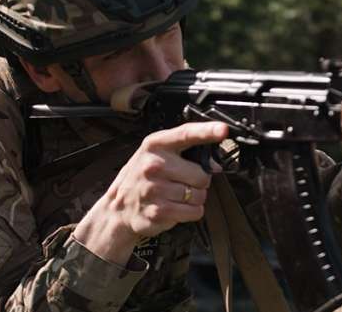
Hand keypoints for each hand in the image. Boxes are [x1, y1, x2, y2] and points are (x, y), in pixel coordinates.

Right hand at [74, 121, 227, 264]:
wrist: (118, 207)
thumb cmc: (143, 177)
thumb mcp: (158, 155)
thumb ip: (186, 153)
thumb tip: (216, 164)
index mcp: (156, 145)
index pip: (186, 134)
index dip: (207, 131)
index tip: (223, 129)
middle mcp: (154, 165)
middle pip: (201, 174)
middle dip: (199, 181)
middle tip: (184, 182)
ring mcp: (154, 189)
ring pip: (200, 195)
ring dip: (195, 198)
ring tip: (177, 195)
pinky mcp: (158, 211)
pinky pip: (194, 212)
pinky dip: (191, 212)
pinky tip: (176, 207)